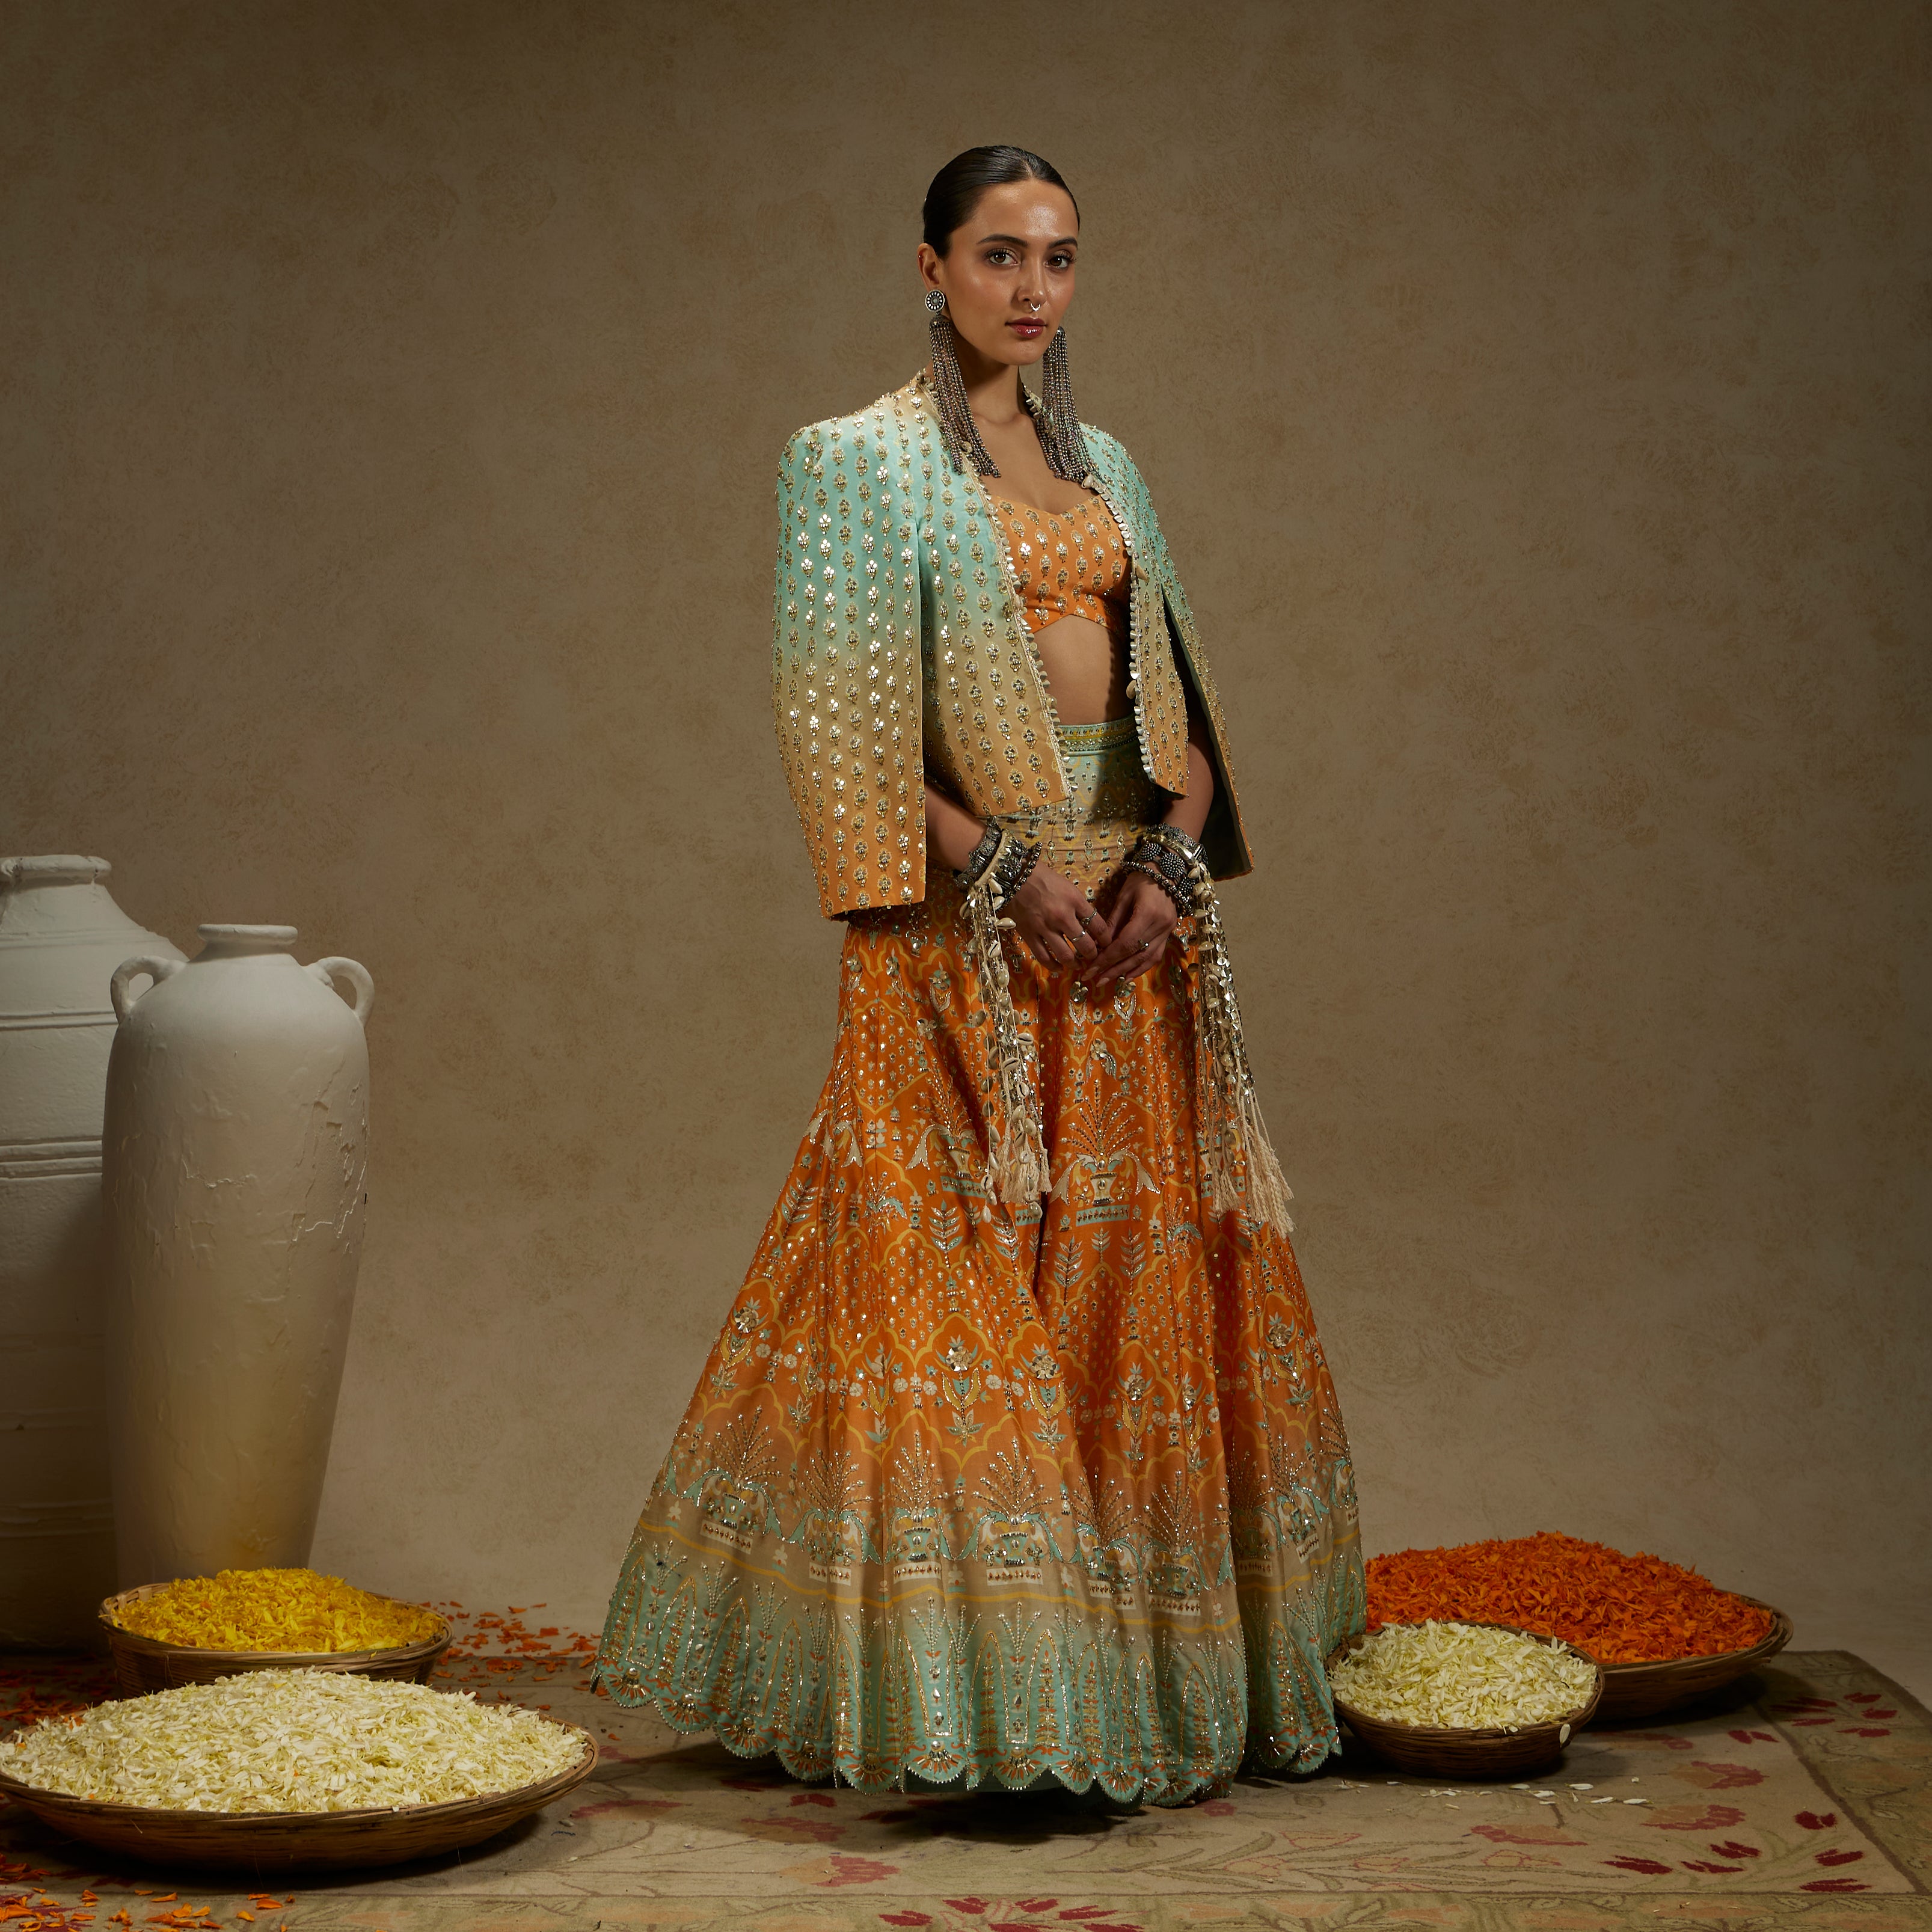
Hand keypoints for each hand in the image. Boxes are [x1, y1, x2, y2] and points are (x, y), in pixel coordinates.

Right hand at [1007, 860, 1112, 969]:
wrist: (1015, 877)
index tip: (1106, 944)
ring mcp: (1045, 927)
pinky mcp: (1029, 935)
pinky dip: (1053, 966)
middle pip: (1086, 945)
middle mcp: (1062, 916)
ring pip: (1066, 955)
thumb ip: (1079, 906)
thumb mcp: (1068, 887)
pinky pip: (1044, 957)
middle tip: (1094, 957)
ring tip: (1078, 965)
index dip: (1106, 939)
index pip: (1098, 926)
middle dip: (1093, 955)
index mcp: (1075, 901)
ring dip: (1075, 963)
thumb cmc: (1043, 879)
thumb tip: (1090, 925)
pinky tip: (1059, 967)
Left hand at [1082, 868, 1178, 986]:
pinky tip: (1128, 975)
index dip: (1107, 959)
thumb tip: (1098, 946)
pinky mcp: (1169, 934)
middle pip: (1135, 954)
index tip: (1091, 969)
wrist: (1166, 871)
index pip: (1125, 944)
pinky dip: (1141, 967)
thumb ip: (1113, 922)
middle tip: (1095, 980)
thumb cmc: (1141, 880)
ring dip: (1126, 971)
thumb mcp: (1123, 897)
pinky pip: (1155, 955)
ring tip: (1108, 980)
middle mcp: (1160, 926)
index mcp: (1147, 914)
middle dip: (1113, 969)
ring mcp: (1167, 932)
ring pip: (1146, 958)